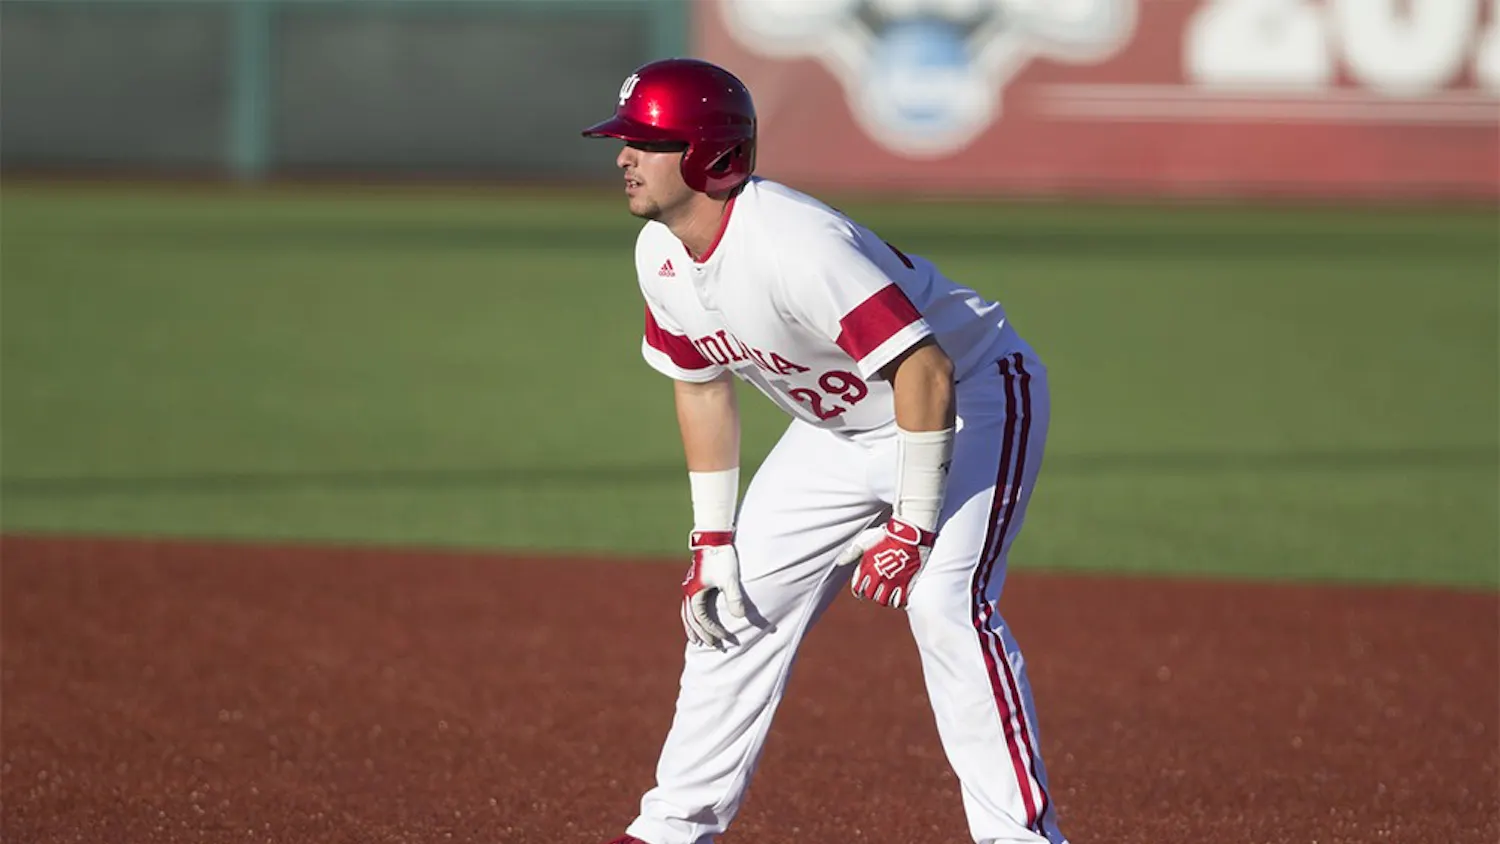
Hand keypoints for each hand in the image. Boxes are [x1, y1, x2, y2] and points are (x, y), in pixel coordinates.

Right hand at [681, 530, 748, 648]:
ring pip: (687, 612)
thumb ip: (734, 598)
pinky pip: (690, 604)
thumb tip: (739, 617)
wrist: (713, 537)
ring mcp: (689, 586)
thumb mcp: (730, 579)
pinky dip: (693, 615)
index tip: (724, 637)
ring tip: (695, 639)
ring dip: (692, 627)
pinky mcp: (694, 581)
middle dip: (700, 633)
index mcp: (694, 593)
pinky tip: (699, 617)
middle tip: (710, 646)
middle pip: (691, 619)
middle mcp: (688, 591)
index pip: (702, 619)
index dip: (713, 630)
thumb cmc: (722, 558)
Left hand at [836, 517, 935, 609]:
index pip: (858, 588)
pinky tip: (899, 598)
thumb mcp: (865, 542)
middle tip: (877, 590)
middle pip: (871, 595)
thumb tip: (840, 561)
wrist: (907, 534)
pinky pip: (900, 601)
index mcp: (866, 568)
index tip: (862, 591)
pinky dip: (898, 602)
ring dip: (884, 599)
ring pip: (884, 601)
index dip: (859, 591)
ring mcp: (891, 581)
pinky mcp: (905, 583)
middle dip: (872, 594)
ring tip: (887, 594)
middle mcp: (877, 577)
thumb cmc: (886, 536)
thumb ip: (852, 553)